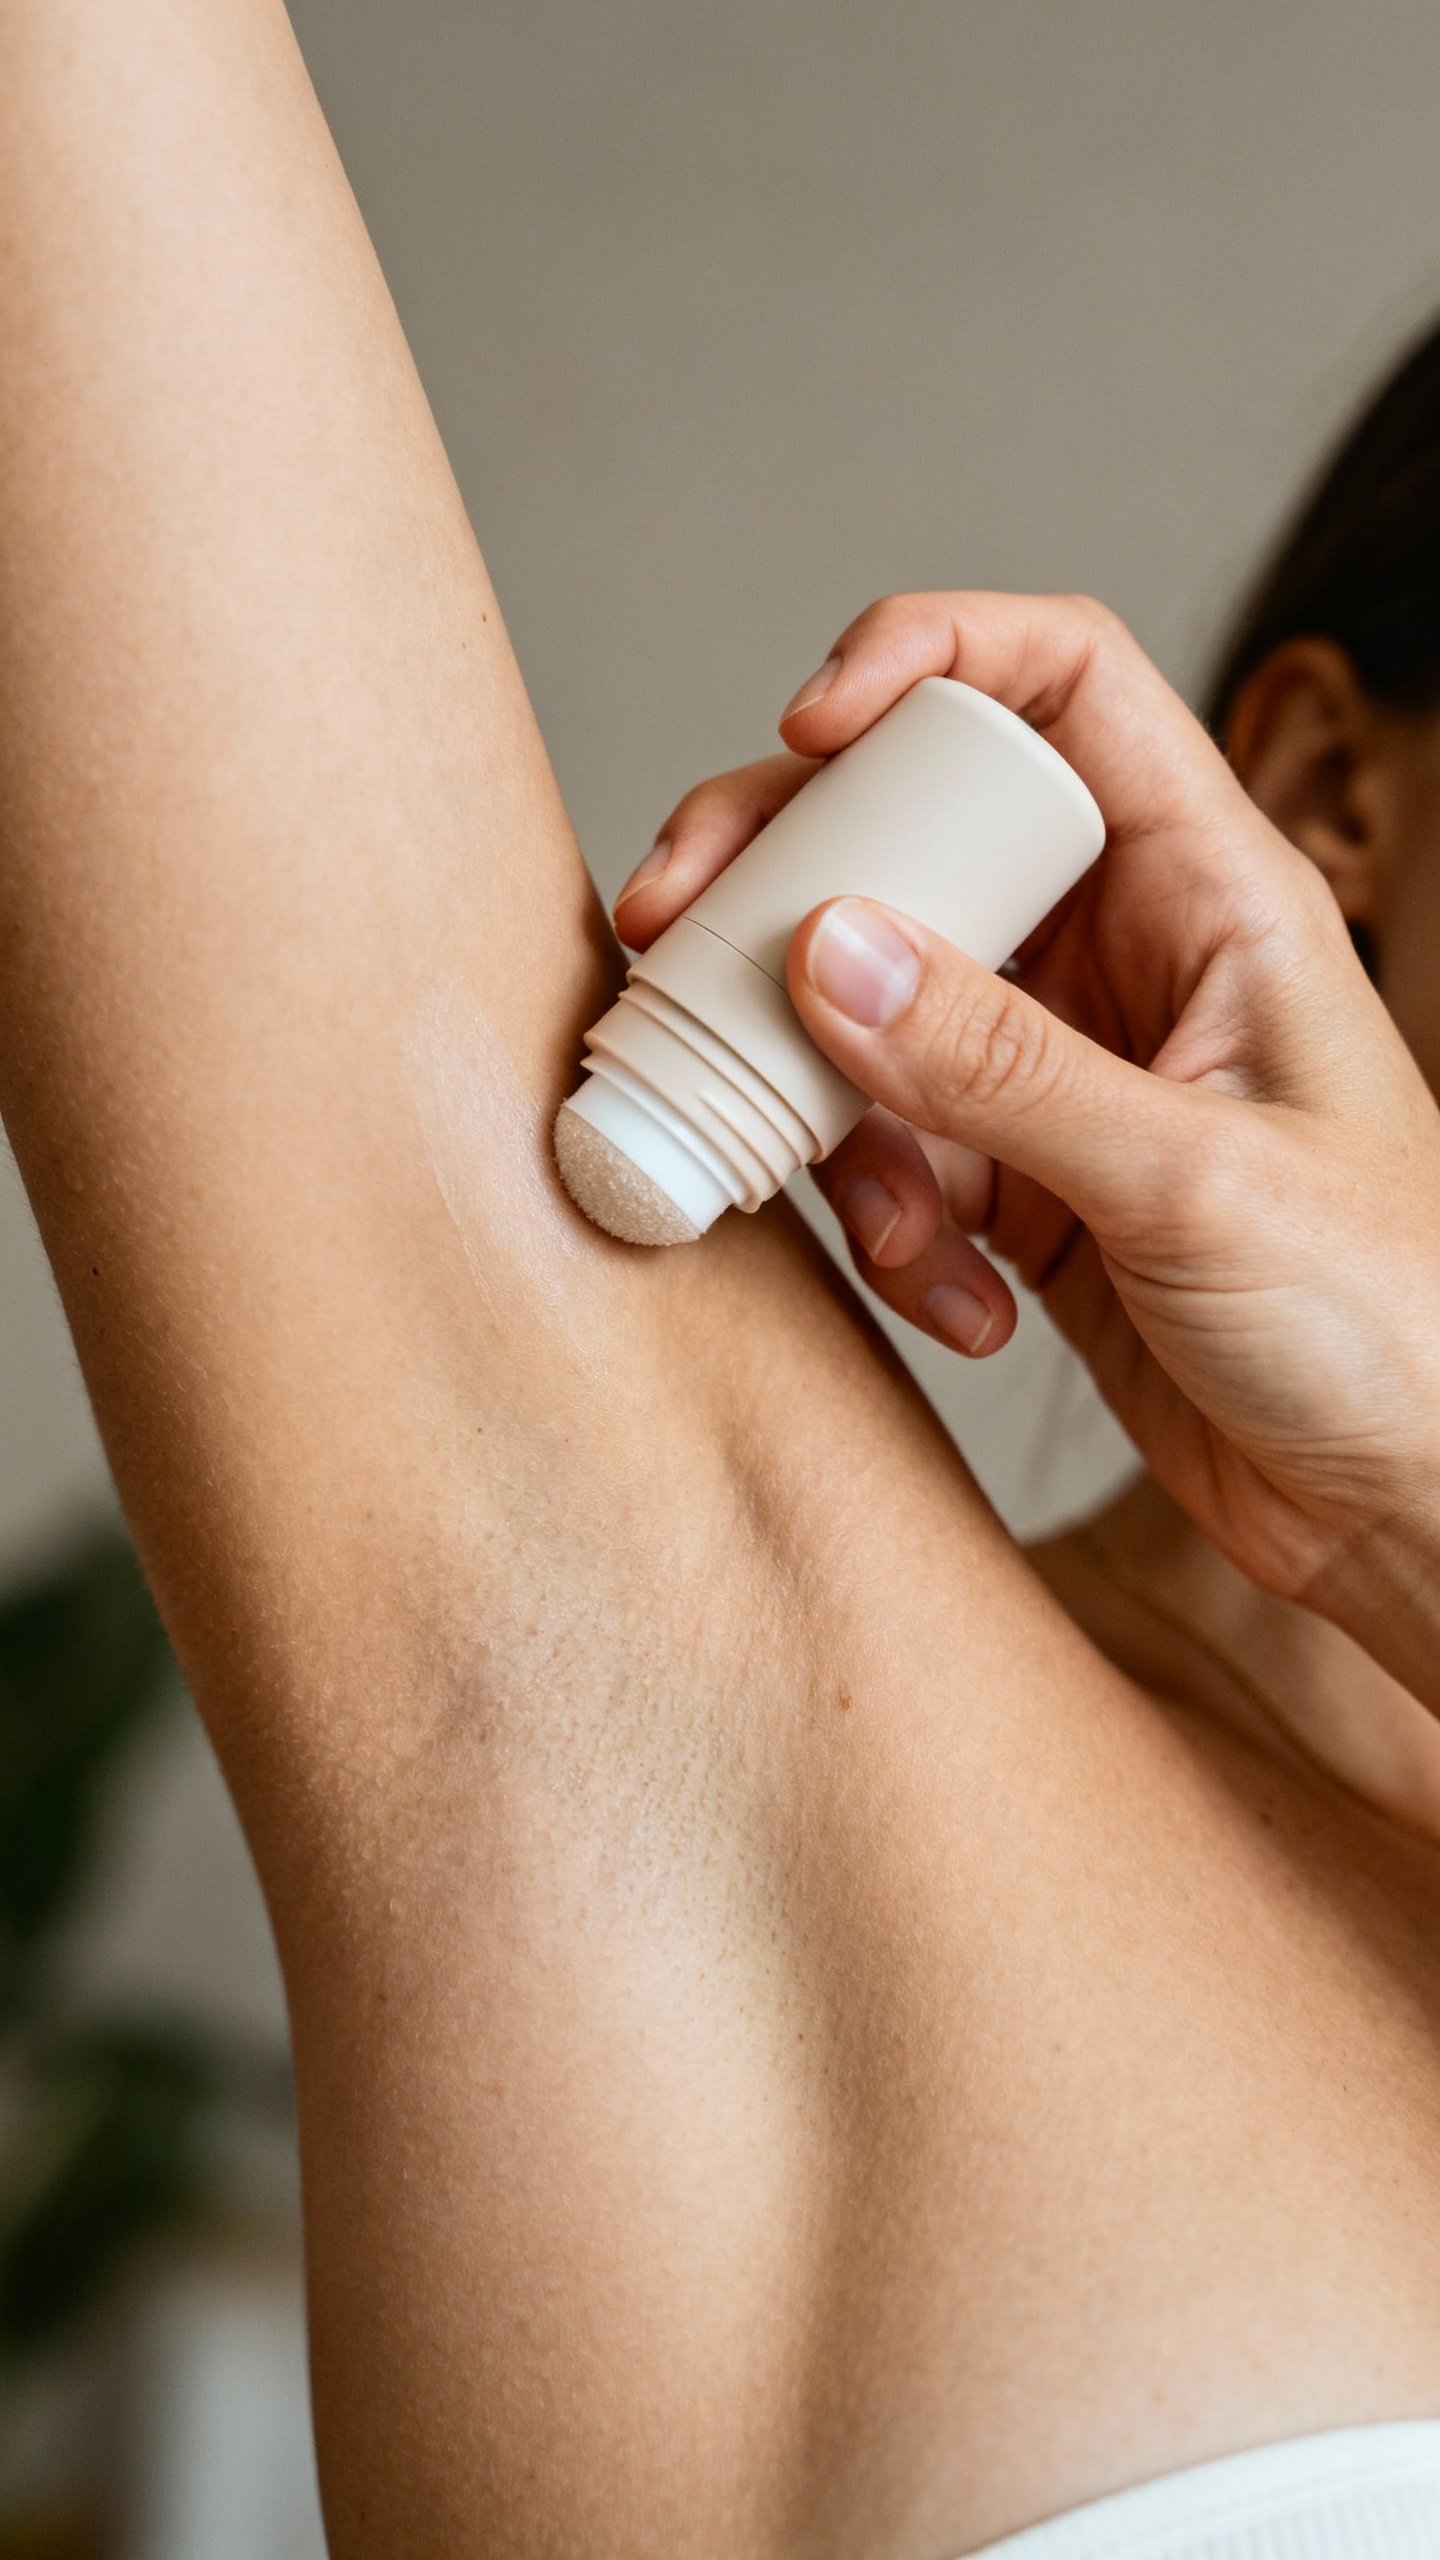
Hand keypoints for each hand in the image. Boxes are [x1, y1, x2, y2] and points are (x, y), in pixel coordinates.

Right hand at [616, 591, 1439, 1673]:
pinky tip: (963, 1310)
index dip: (928, 661)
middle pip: (920, 836)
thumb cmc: (1392, 1324)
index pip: (1063, 684)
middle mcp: (1127, 956)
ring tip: (900, 1235)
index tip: (808, 731)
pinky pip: (897, 1155)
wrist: (1407, 1503)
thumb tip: (826, 949)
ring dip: (842, 1120)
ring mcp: (1066, 1071)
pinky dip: (895, 1231)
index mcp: (1213, 890)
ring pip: (877, 1016)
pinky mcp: (1026, 1184)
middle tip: (673, 942)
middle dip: (788, 887)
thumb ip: (1003, 1069)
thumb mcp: (1194, 1182)